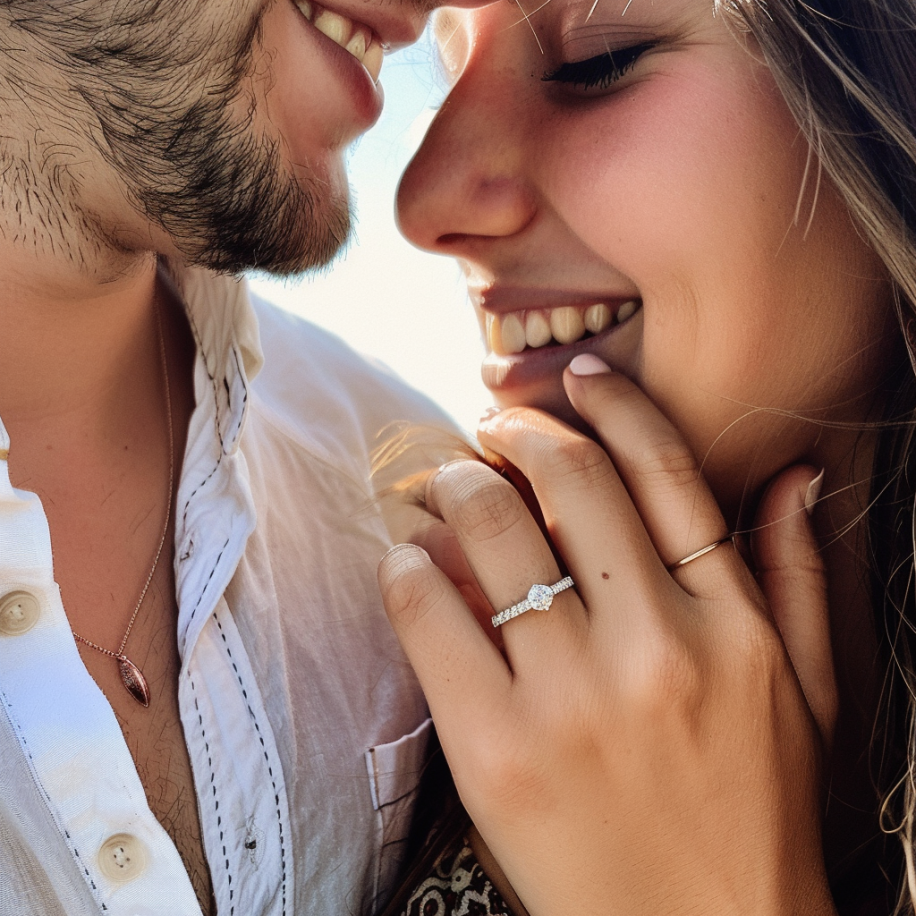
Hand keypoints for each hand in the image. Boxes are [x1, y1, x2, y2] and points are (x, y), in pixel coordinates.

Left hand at [378, 362, 837, 915]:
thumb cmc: (757, 813)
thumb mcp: (809, 695)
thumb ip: (798, 578)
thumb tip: (794, 478)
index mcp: (729, 624)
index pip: (666, 469)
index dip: (613, 405)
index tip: (577, 381)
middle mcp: (654, 646)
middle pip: (568, 479)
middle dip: (514, 432)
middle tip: (489, 432)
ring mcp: (571, 697)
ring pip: (490, 530)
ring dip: (453, 483)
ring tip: (440, 483)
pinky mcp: (495, 750)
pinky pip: (430, 613)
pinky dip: (406, 565)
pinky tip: (406, 555)